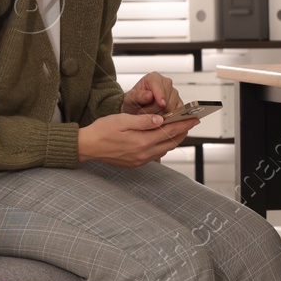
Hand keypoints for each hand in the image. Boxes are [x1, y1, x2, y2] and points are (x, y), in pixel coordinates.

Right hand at [77, 112, 194, 166]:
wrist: (87, 147)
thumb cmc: (101, 131)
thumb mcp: (122, 120)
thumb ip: (143, 121)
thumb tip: (161, 120)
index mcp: (141, 142)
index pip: (169, 132)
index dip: (183, 124)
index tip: (194, 118)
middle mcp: (143, 154)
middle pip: (170, 143)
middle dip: (182, 131)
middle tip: (191, 122)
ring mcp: (140, 160)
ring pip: (164, 149)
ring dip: (174, 139)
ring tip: (180, 128)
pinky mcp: (135, 162)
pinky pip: (156, 154)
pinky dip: (163, 145)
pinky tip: (163, 138)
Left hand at [120, 71, 180, 116]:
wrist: (137, 109)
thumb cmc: (134, 102)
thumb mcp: (130, 99)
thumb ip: (138, 96)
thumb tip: (150, 95)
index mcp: (153, 78)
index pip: (159, 86)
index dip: (160, 95)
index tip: (161, 104)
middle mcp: (166, 83)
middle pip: (166, 99)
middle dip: (155, 109)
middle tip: (143, 112)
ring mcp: (174, 93)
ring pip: (172, 108)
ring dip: (160, 115)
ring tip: (149, 114)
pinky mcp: (179, 103)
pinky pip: (177, 113)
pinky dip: (168, 118)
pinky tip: (158, 117)